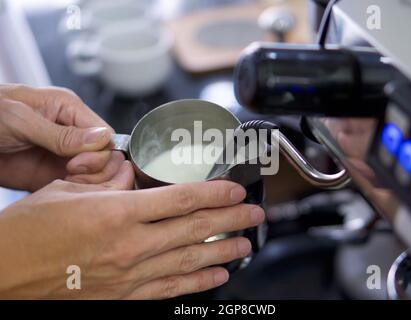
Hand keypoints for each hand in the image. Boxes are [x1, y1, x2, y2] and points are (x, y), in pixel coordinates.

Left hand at [0, 84, 119, 190]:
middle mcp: (71, 133)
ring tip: (67, 183)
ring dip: (87, 182)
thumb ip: (62, 133)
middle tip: (71, 173)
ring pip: (95, 173)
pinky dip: (75, 192)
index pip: (105, 133)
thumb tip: (102, 138)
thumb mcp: (21, 120)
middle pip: (104, 155)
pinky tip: (63, 191)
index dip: (99, 151)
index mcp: (69, 109)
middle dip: (94, 168)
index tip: (77, 163)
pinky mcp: (52, 174)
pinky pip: (76, 185)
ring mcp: (62, 155)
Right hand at [0, 162, 264, 298]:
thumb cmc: (31, 230)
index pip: (181, 199)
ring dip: (223, 252)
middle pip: (194, 229)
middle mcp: (129, 245)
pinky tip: (218, 275)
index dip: (215, 193)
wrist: (6, 271)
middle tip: (254, 214)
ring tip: (246, 245)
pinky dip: (198, 282)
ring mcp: (129, 274)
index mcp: (117, 212)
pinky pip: (171, 289)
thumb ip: (110, 180)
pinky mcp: (124, 295)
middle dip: (230, 220)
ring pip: (190, 260)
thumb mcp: (71, 189)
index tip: (235, 189)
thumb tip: (134, 176)